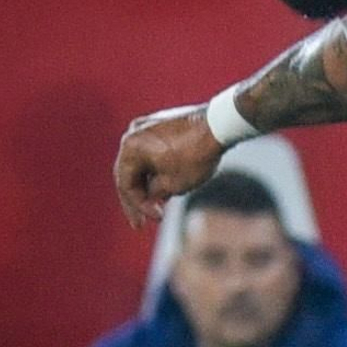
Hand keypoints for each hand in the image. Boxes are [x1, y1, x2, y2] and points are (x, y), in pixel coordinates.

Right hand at [115, 107, 223, 228]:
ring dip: (148, 184)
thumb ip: (155, 193)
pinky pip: (152, 151)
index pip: (125, 183)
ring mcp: (148, 125)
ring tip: (157, 206)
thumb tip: (151, 195)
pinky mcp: (162, 123)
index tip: (154, 219)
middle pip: (130, 172)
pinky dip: (156, 169)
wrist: (221, 125)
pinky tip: (165, 186)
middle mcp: (134, 132)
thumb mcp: (173, 185)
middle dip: (138, 198)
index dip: (138, 206)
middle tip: (141, 223)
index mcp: (130, 147)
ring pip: (142, 162)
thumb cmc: (196, 155)